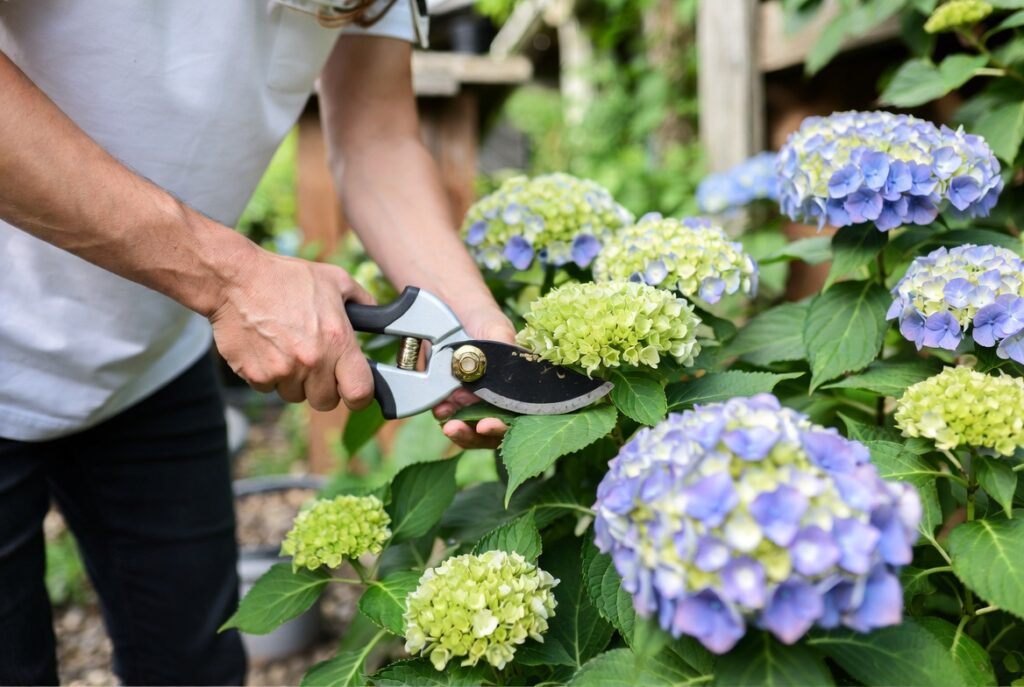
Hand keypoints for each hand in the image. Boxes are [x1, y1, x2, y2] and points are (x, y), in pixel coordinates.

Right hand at [209, 247, 375, 411]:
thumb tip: (377, 314)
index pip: (360, 393)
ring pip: (296, 396)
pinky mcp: (255, 376)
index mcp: (337, 342)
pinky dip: (269, 375)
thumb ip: (363, 301)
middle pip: (326, 401)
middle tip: (316, 362)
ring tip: (288, 348)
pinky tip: (268, 348)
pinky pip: (269, 389)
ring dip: (295, 381)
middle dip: (323, 387)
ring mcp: (282, 372)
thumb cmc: (287, 278)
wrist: (236, 280)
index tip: (355, 390)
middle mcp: (312, 361)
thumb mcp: (335, 280)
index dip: (360, 396)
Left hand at [433, 303, 516, 448]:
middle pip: (497, 431)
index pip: (521, 418)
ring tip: (450, 424)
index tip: (490, 424)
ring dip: (462, 430)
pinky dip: (445, 417)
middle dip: (482, 432)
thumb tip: (496, 387)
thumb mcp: (497, 330)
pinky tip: (440, 410)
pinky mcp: (449, 401)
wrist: (447, 308)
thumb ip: (504, 356)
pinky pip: (449, 418)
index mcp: (520, 388)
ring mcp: (473, 403)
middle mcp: (499, 400)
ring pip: (472, 430)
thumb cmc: (481, 318)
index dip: (508, 427)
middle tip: (470, 428)